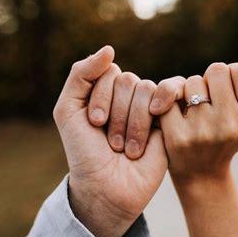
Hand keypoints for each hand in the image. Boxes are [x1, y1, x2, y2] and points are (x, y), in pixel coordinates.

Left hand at [53, 46, 167, 236]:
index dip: (101, 98)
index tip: (94, 125)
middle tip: (111, 142)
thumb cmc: (85, 152)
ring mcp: (150, 107)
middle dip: (116, 114)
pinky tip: (151, 134)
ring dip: (132, 125)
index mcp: (106, 91)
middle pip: (128, 80)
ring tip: (126, 149)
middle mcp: (129, 96)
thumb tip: (109, 49)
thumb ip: (80, 75)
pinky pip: (169, 96)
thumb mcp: (68, 110)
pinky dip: (155, 115)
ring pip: (146, 90)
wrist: (106, 188)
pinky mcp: (169, 120)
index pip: (109, 72)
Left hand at [159, 47, 237, 183]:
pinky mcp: (177, 137)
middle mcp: (231, 125)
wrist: (201, 173)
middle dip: (209, 79)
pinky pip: (169, 97)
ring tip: (192, 108)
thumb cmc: (224, 134)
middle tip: (206, 97)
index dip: (230, 74)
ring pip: (191, 81)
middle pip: (216, 70)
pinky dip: (168, 101)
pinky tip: (172, 114)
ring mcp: (204, 132)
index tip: (224, 89)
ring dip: (188, 89)